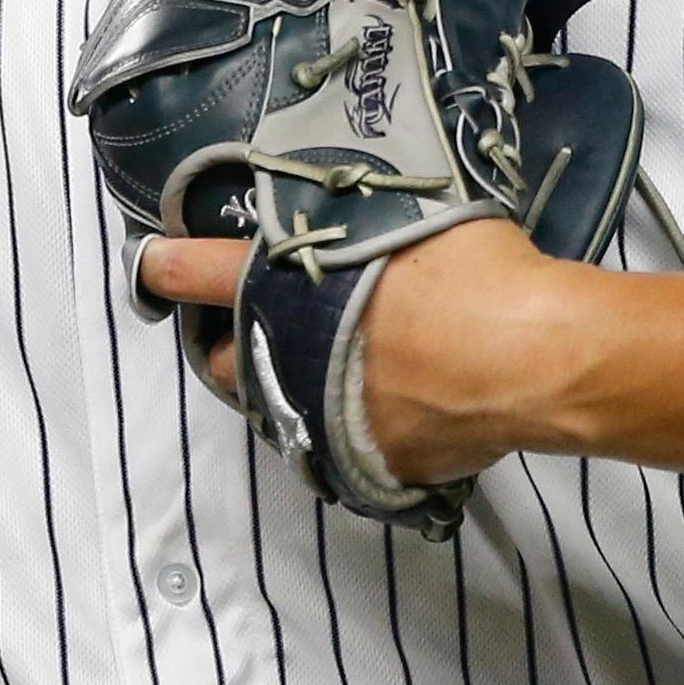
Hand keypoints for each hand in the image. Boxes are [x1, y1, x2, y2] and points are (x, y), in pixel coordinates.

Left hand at [136, 217, 572, 479]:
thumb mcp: (407, 220)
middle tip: (254, 326)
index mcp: (285, 287)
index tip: (152, 264)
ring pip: (277, 407)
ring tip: (328, 368)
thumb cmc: (477, 271)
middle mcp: (285, 356)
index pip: (195, 271)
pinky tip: (391, 408)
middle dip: (227, 344)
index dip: (167, 266)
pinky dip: (356, 428)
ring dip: (288, 386)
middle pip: (220, 359)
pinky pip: (341, 447)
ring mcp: (319, 416)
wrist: (530, 355)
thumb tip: (365, 224)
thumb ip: (361, 226)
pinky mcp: (363, 464)